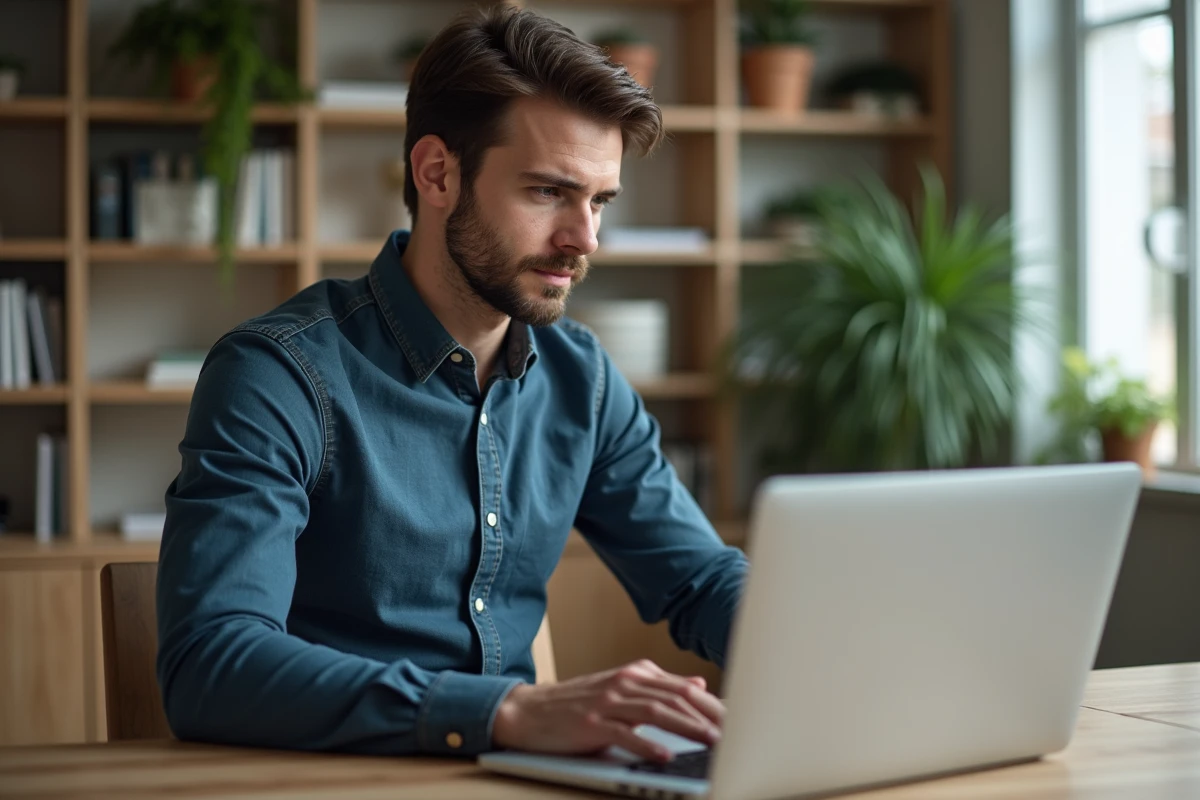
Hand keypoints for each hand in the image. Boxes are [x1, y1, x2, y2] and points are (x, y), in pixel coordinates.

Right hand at [491, 659, 723, 761]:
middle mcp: (625, 682)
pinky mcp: (592, 724)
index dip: (715, 705)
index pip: (684, 688)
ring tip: (711, 741)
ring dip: (687, 727)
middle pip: (676, 697)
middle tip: (739, 731)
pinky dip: (646, 744)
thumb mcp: (622, 689)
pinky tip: (664, 755)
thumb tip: (698, 686)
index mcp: (636, 673)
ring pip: (656, 712)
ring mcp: (608, 702)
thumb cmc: (578, 705)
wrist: (529, 710)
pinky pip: (624, 734)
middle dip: (710, 715)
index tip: (741, 720)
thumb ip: (658, 688)